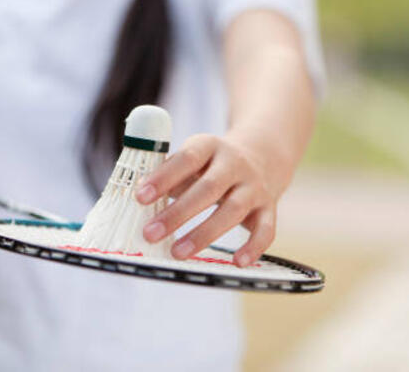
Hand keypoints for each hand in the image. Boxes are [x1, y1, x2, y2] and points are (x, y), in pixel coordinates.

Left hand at [136, 133, 280, 266]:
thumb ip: (169, 175)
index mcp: (210, 146)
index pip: (187, 158)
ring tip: (177, 252)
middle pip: (209, 188)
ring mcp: (254, 186)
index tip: (140, 197)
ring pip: (233, 210)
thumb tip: (140, 196)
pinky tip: (237, 262)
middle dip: (178, 213)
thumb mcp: (192, 159)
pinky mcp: (268, 208)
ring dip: (204, 234)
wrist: (262, 155)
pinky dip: (254, 247)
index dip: (164, 177)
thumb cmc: (211, 163)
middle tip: (150, 233)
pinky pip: (266, 229)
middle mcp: (235, 164)